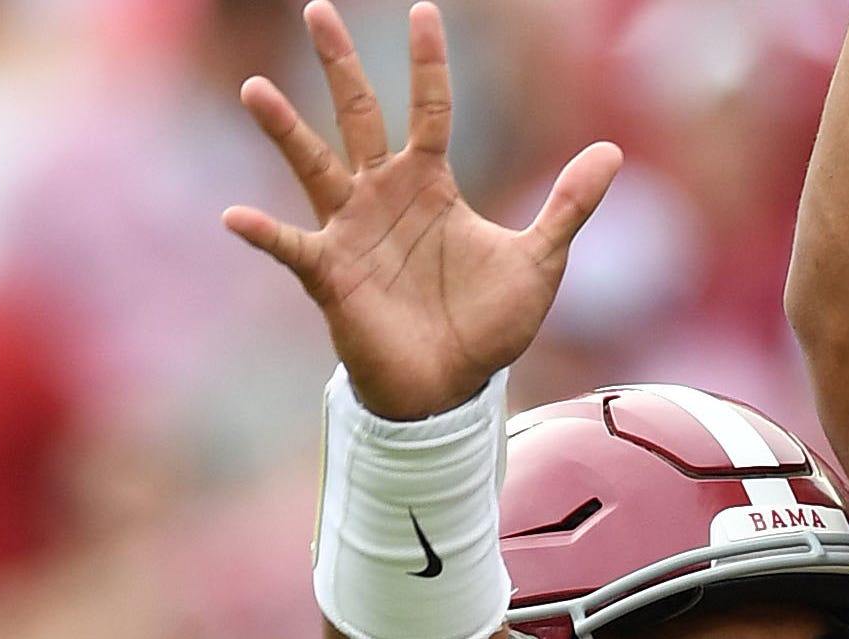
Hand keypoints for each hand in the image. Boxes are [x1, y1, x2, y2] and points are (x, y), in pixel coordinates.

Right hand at [224, 1, 621, 421]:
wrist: (452, 389)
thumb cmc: (486, 325)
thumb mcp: (539, 261)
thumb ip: (568, 205)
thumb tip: (612, 150)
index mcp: (431, 184)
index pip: (430, 108)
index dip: (428, 62)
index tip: (424, 11)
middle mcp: (383, 195)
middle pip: (359, 115)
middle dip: (340, 65)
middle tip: (318, 9)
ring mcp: (352, 231)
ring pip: (314, 166)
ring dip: (284, 131)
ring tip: (255, 89)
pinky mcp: (331, 275)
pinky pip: (291, 248)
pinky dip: (264, 234)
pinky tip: (236, 216)